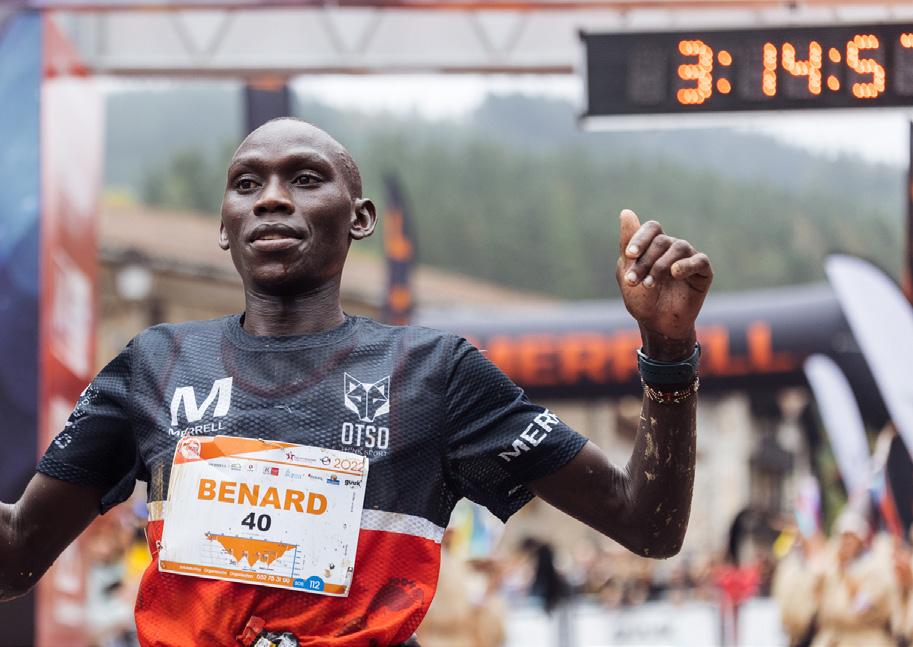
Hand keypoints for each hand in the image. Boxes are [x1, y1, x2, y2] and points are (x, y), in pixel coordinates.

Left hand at [616, 209, 712, 359]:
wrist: (657, 325)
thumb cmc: (642, 299)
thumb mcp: (627, 271)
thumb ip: (627, 244)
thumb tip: (626, 212)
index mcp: (655, 245)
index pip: (652, 228)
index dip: (640, 238)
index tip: (629, 255)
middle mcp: (674, 248)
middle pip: (661, 241)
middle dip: (644, 261)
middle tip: (633, 281)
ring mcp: (689, 258)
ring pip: (679, 247)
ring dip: (660, 265)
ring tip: (650, 284)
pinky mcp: (704, 272)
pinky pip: (700, 260)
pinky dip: (687, 265)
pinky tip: (674, 274)